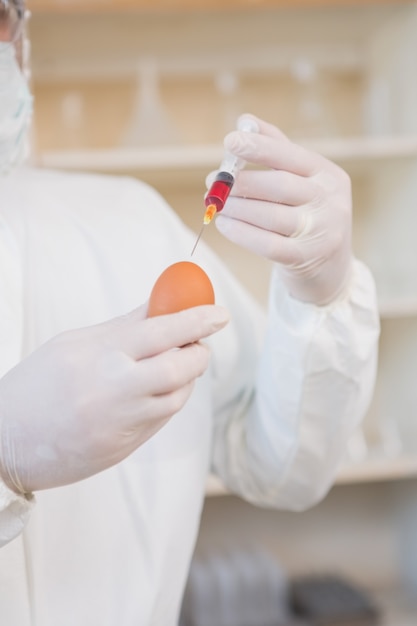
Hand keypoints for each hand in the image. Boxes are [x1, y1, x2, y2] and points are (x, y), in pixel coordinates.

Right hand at [0, 304, 228, 494]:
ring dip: (185, 378)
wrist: (6, 441)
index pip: (161, 330)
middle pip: (179, 366)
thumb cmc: (37, 385)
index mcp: (98, 354)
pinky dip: (169, 400)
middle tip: (198, 343)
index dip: (196, 319)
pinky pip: (161, 419)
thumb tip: (162, 305)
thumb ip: (123, 326)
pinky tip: (156, 391)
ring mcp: (120, 422)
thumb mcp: (74, 344)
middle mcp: (113, 388)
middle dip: (198, 352)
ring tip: (173, 365)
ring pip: (177, 396)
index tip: (218, 313)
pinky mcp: (123, 447)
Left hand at [214, 113, 352, 304]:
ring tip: (216, 204)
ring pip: (270, 215)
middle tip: (212, 180)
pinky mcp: (306, 257)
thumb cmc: (309, 217)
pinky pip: (267, 244)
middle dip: (241, 182)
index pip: (291, 155)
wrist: (330, 270)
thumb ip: (278, 151)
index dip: (259, 147)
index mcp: (328, 175)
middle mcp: (330, 201)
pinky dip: (241, 233)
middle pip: (279, 185)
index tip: (230, 141)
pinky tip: (224, 225)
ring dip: (236, 208)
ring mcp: (321, 231)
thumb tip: (246, 121)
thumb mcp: (303, 182)